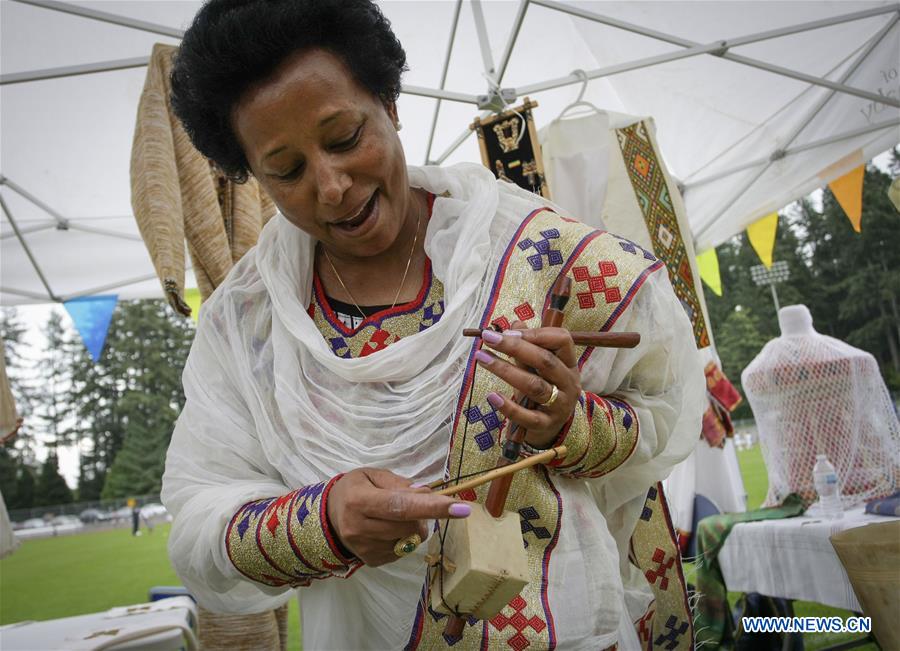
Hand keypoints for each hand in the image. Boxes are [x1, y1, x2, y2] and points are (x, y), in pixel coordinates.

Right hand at [326, 468, 470, 566]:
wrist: (330, 515)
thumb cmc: (356, 489)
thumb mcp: (374, 475)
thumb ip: (400, 484)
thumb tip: (427, 494)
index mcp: (358, 500)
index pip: (401, 505)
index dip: (433, 507)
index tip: (461, 509)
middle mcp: (358, 527)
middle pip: (410, 525)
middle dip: (422, 514)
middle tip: (413, 504)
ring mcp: (363, 548)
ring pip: (410, 541)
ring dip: (413, 527)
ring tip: (396, 517)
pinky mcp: (371, 561)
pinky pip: (403, 551)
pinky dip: (403, 538)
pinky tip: (388, 529)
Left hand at [475, 321, 580, 448]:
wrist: (551, 429)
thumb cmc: (543, 391)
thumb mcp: (538, 368)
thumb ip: (528, 347)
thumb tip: (515, 322)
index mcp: (569, 364)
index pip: (563, 340)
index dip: (536, 333)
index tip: (509, 331)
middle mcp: (569, 383)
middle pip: (545, 361)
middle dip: (515, 347)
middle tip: (488, 338)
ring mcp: (560, 405)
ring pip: (534, 386)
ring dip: (506, 370)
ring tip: (482, 358)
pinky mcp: (546, 425)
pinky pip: (527, 416)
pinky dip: (508, 406)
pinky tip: (492, 396)